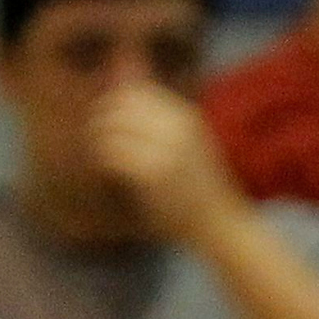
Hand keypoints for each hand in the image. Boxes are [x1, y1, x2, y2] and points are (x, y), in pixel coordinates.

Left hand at [86, 83, 246, 246]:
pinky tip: (109, 172)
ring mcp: (166, 149)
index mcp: (186, 117)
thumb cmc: (202, 192)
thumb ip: (162, 124)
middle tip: (95, 137)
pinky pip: (114, 154)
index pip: (138, 94)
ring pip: (114, 128)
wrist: (222, 226)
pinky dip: (105, 161)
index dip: (116, 104)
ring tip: (101, 155)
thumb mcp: (190, 147)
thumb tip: (128, 92)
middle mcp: (177, 127)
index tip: (107, 121)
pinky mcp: (153, 174)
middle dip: (103, 118)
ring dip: (100, 139)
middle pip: (122, 106)